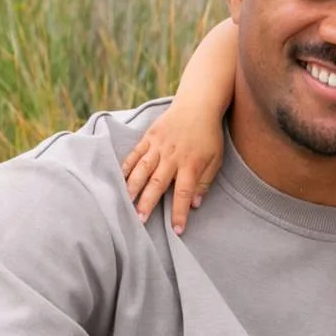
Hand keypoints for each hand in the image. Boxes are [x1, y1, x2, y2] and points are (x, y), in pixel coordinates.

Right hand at [121, 108, 223, 234]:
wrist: (198, 104)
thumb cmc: (209, 135)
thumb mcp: (215, 159)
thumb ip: (205, 182)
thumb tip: (195, 204)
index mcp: (191, 164)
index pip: (184, 193)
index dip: (180, 212)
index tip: (177, 230)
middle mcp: (172, 156)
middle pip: (157, 183)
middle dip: (148, 203)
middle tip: (140, 221)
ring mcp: (158, 146)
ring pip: (142, 169)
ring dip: (133, 187)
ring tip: (126, 202)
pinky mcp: (149, 137)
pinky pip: (135, 154)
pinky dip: (126, 167)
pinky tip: (120, 179)